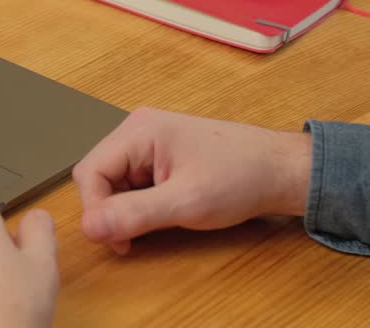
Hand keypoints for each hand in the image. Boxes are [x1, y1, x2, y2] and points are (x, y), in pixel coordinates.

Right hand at [73, 107, 311, 254]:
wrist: (281, 170)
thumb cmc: (241, 178)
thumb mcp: (185, 203)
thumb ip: (134, 214)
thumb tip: (88, 227)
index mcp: (139, 131)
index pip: (90, 172)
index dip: (95, 210)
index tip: (116, 240)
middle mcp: (138, 129)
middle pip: (99, 175)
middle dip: (110, 210)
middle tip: (132, 240)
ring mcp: (149, 140)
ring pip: (114, 181)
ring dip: (126, 208)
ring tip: (156, 224)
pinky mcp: (160, 154)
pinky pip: (132, 181)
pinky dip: (139, 203)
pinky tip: (163, 213)